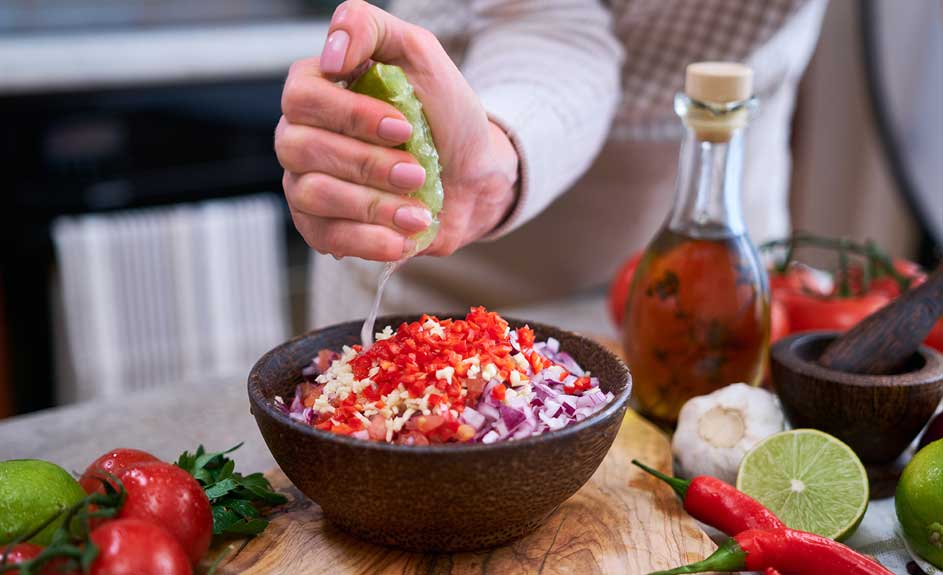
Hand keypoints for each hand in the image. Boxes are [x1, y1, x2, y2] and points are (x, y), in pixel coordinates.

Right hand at [275, 0, 518, 260]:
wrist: (471, 177)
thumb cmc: (444, 115)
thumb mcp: (419, 54)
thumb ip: (369, 28)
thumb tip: (331, 52)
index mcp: (317, 88)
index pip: (303, 97)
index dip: (351, 116)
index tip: (402, 127)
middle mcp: (300, 134)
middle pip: (303, 149)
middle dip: (368, 164)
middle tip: (417, 172)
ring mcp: (305, 183)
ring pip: (314, 195)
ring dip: (373, 205)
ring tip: (417, 210)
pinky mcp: (320, 227)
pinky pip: (325, 237)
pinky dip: (368, 241)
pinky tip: (402, 237)